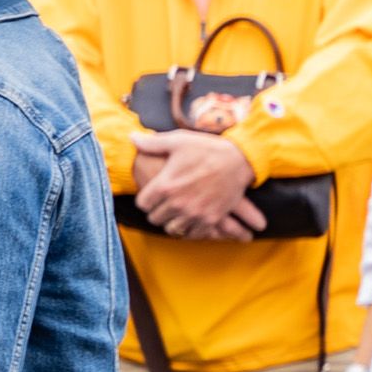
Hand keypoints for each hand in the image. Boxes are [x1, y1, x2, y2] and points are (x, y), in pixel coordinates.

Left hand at [133, 127, 264, 240]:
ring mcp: (194, 213)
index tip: (152, 195)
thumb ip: (152, 143)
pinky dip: (190, 229)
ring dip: (172, 221)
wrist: (239, 159)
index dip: (145, 199)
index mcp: (165, 185)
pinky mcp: (210, 219)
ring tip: (177, 213)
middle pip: (155, 218)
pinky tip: (191, 219)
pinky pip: (193, 234)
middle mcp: (177, 203)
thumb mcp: (178, 141)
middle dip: (157, 211)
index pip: (142, 204)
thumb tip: (131, 137)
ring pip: (172, 229)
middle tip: (164, 204)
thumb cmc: (207, 149)